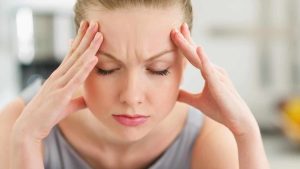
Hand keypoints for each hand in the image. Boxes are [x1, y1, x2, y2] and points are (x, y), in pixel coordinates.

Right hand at [12, 20, 102, 140]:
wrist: (30, 127)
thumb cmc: (48, 114)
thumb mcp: (67, 104)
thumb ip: (79, 99)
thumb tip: (89, 99)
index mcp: (60, 76)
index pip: (72, 54)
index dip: (81, 41)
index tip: (89, 29)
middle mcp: (59, 76)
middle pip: (75, 53)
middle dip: (86, 37)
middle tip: (95, 22)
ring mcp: (60, 83)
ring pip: (77, 62)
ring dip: (89, 48)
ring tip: (98, 34)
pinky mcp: (61, 94)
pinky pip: (76, 78)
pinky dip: (85, 67)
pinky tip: (94, 58)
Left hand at [171, 23, 257, 135]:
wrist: (237, 121)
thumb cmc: (220, 109)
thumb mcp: (198, 102)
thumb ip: (186, 96)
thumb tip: (173, 93)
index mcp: (209, 72)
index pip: (193, 56)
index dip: (185, 44)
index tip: (175, 33)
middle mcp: (213, 70)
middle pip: (195, 53)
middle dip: (184, 40)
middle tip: (174, 28)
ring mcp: (217, 76)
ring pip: (199, 59)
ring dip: (188, 46)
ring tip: (179, 33)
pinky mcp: (220, 84)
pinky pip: (210, 70)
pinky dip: (204, 60)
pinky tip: (199, 49)